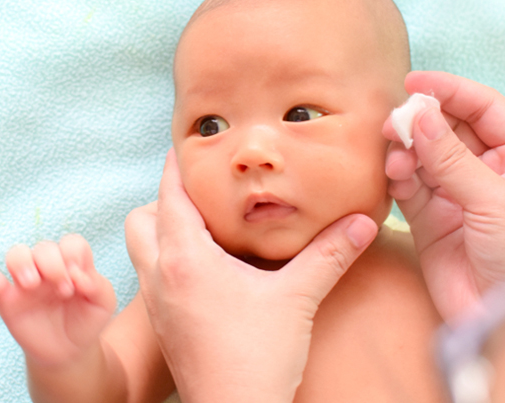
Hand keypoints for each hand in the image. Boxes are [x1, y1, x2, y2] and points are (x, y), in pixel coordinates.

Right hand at [0, 235, 116, 366]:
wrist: (69, 351)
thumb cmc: (88, 321)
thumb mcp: (104, 304)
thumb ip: (98, 286)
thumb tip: (80, 276)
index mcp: (73, 264)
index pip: (71, 243)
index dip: (74, 254)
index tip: (79, 278)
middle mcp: (49, 268)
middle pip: (45, 247)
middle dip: (54, 265)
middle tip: (64, 291)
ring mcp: (27, 282)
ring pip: (17, 254)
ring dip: (23, 263)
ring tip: (33, 284)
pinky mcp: (7, 300)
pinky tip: (2, 287)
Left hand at [125, 149, 377, 402]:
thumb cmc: (258, 358)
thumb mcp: (298, 297)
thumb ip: (330, 254)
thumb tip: (364, 221)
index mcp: (187, 259)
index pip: (170, 195)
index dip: (177, 166)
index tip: (187, 146)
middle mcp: (161, 277)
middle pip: (140, 220)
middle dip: (163, 201)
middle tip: (202, 195)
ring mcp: (157, 305)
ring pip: (141, 251)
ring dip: (162, 233)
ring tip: (204, 230)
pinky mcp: (163, 326)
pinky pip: (152, 278)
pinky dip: (168, 262)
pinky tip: (206, 272)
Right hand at [383, 71, 504, 319]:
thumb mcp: (495, 199)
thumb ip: (452, 158)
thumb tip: (418, 114)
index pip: (484, 108)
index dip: (451, 90)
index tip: (415, 82)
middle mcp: (489, 169)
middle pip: (449, 128)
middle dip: (421, 122)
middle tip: (393, 123)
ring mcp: (458, 193)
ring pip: (424, 155)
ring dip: (406, 151)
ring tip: (395, 160)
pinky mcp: (431, 218)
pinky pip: (409, 185)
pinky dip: (398, 177)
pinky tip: (394, 178)